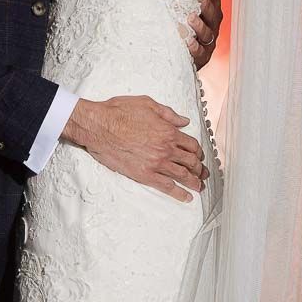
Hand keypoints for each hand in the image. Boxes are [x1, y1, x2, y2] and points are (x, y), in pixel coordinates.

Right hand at [61, 95, 206, 200]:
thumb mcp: (147, 104)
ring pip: (182, 175)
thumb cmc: (119, 112)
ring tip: (199, 188)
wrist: (98, 126)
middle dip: (199, 169)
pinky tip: (186, 197)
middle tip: (203, 174)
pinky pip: (167, 186)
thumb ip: (168, 114)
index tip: (199, 156)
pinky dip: (179, 193)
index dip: (198, 152)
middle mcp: (166, 148)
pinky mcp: (144, 175)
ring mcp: (156, 163)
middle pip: (190, 162)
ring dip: (194, 183)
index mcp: (168, 131)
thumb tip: (184, 121)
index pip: (192, 145)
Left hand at [185, 0, 221, 70]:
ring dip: (199, 25)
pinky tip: (189, 43)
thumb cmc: (188, 24)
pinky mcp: (201, 56)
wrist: (185, 55)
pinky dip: (194, 47)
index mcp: (211, 10)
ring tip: (190, 19)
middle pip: (213, 14)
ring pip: (206, 33)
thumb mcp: (191, 3)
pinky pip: (199, 52)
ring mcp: (207, 41)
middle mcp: (212, 24)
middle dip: (208, 7)